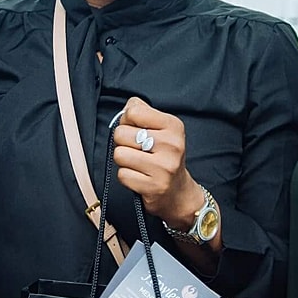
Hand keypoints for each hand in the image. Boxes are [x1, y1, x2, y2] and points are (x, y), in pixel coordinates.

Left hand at [110, 97, 203, 230]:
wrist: (178, 192)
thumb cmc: (165, 157)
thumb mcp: (162, 129)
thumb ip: (144, 112)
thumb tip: (129, 105)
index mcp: (174, 126)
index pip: (134, 112)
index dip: (127, 121)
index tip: (136, 130)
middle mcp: (172, 145)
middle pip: (121, 134)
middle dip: (123, 142)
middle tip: (137, 150)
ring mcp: (164, 168)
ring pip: (119, 154)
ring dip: (124, 160)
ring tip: (138, 163)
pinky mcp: (154, 186)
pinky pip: (122, 175)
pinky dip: (127, 176)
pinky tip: (140, 177)